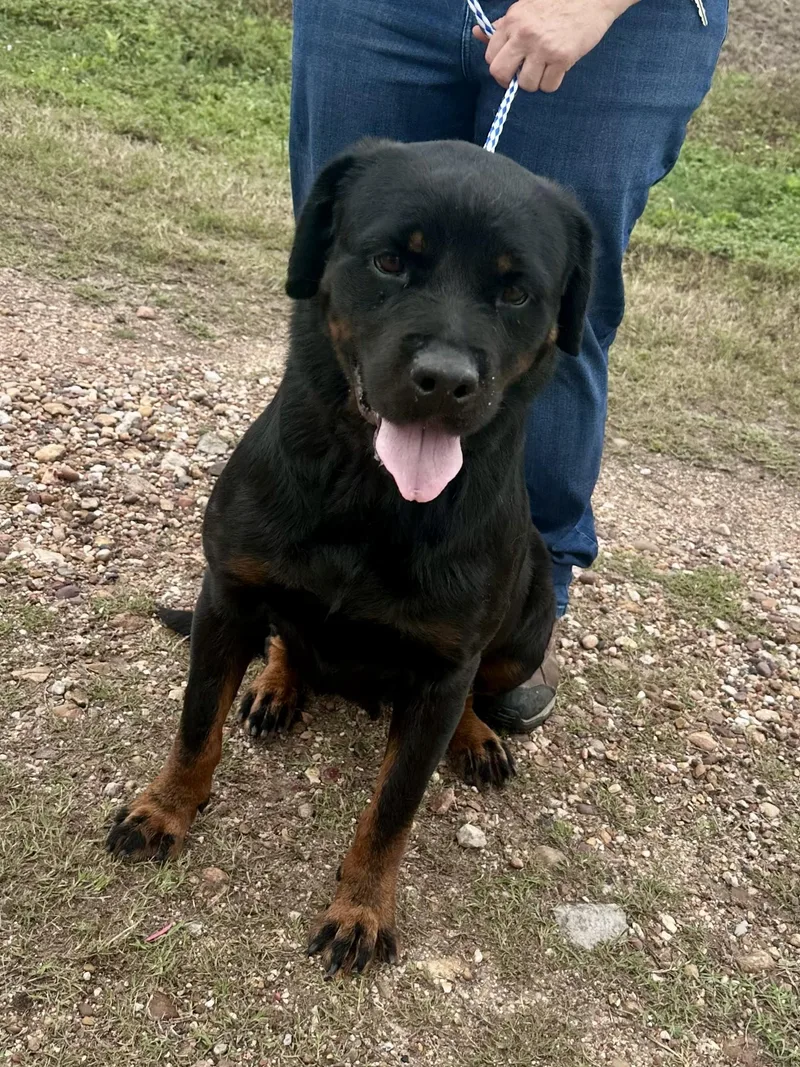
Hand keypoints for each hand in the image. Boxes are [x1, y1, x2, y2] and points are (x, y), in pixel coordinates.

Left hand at [473, 0, 637, 93]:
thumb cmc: (557, 4)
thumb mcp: (525, 9)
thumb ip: (503, 26)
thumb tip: (477, 34)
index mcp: (512, 21)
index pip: (490, 56)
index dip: (500, 65)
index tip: (511, 65)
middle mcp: (524, 34)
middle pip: (500, 73)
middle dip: (509, 80)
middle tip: (522, 75)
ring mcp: (543, 47)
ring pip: (526, 84)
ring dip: (535, 82)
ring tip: (545, 67)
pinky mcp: (562, 57)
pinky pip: (548, 86)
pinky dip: (552, 82)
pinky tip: (558, 68)